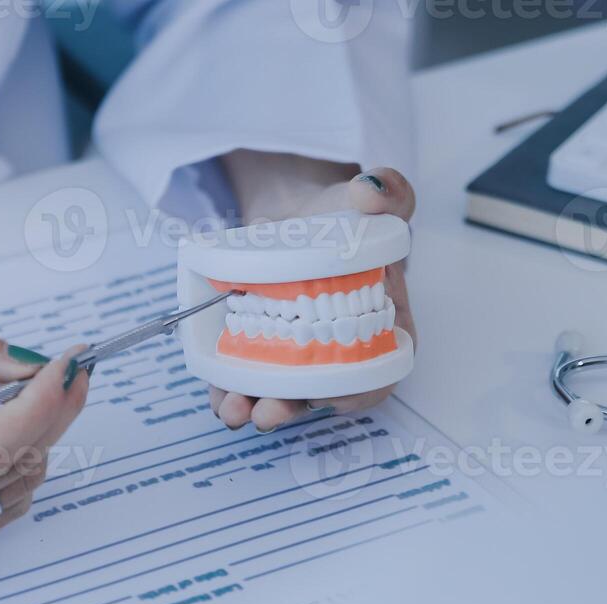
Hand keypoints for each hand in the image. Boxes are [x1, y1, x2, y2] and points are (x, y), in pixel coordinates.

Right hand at [0, 310, 88, 558]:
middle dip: (52, 413)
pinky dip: (16, 470)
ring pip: (10, 490)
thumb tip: (24, 361)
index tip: (68, 364)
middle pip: (8, 467)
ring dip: (38, 440)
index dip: (41, 403)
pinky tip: (9, 434)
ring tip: (34, 394)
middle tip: (71, 369)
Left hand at [211, 151, 417, 431]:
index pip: (377, 374)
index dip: (356, 393)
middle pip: (321, 394)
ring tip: (232, 410)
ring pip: (281, 395)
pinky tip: (217, 396)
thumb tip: (370, 190)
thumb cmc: (342, 216)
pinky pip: (248, 382)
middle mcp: (340, 352)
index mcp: (382, 327)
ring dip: (255, 407)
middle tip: (267, 410)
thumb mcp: (371, 200)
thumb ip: (388, 191)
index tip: (330, 395)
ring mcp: (299, 357)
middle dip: (292, 408)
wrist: (296, 215)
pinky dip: (230, 393)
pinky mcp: (263, 353)